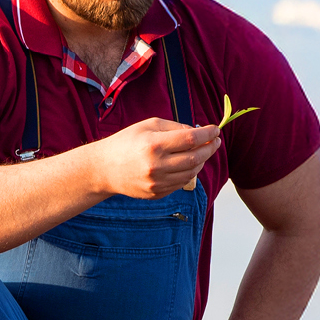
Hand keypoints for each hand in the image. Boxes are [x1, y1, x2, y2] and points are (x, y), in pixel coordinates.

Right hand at [90, 117, 219, 198]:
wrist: (104, 169)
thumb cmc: (126, 142)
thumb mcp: (149, 126)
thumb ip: (175, 127)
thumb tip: (200, 133)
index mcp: (154, 145)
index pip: (191, 139)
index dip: (207, 134)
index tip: (215, 130)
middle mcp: (156, 166)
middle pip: (195, 157)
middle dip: (210, 148)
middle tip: (215, 141)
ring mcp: (157, 183)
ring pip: (192, 173)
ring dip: (201, 161)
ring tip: (202, 152)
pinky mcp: (157, 194)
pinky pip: (181, 183)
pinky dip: (189, 172)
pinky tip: (188, 163)